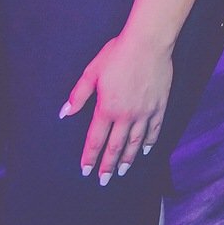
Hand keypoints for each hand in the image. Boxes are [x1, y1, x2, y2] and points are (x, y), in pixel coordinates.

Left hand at [61, 32, 171, 185]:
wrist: (148, 43)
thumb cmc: (117, 54)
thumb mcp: (92, 72)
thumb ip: (78, 95)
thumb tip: (64, 112)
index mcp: (107, 108)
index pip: (96, 139)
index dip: (90, 157)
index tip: (86, 170)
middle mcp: (126, 115)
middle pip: (116, 146)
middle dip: (108, 165)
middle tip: (104, 180)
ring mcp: (144, 113)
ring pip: (135, 143)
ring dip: (128, 159)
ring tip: (122, 171)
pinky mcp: (159, 106)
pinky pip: (154, 130)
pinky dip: (149, 143)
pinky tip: (145, 150)